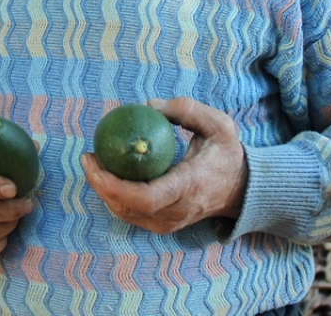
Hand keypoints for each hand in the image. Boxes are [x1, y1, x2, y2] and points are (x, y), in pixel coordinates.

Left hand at [81, 97, 247, 234]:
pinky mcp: (163, 225)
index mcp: (190, 186)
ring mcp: (169, 222)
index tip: (96, 163)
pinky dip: (114, 196)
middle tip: (88, 157)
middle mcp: (177, 210)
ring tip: (93, 162)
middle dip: (100, 184)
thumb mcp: (219, 124)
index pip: (147, 197)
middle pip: (128, 207)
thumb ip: (186, 109)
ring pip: (126, 213)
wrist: (242, 190)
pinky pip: (131, 214)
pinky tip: (106, 174)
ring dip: (103, 190)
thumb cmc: (227, 154)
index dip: (115, 185)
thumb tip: (148, 105)